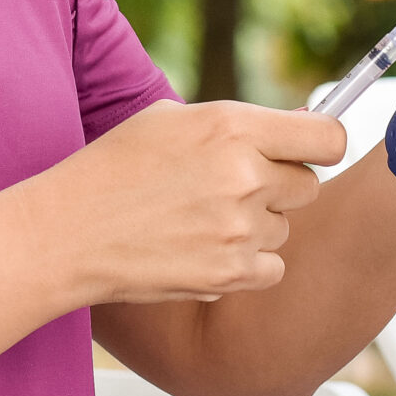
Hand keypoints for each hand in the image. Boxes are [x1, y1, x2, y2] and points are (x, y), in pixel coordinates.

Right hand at [48, 101, 347, 302]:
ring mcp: (239, 229)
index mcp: (232, 128)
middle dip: (279, 187)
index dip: (321, 145)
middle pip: (308, 186)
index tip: (306, 152)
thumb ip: (241, 124)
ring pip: (284, 228)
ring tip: (200, 220)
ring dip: (256, 226)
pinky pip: (271, 268)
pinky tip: (205, 250)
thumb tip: (305, 124)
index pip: (327, 138)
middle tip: (231, 189)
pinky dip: (246, 265)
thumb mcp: (171, 121)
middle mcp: (244, 176)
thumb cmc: (114, 170)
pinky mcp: (230, 274)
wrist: (67, 233)